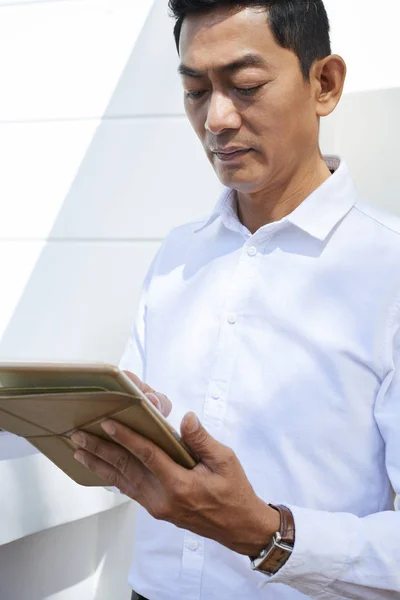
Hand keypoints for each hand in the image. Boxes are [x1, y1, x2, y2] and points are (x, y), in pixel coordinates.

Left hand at [71, 371, 279, 555]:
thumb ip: (202, 439)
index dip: (126, 438)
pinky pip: (130, 490)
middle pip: (126, 469)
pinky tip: (101, 469)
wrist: (238, 526)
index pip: (146, 456)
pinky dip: (113, 478)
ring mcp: (157, 506)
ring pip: (123, 481)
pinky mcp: (157, 509)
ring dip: (100, 464)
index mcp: (180, 484)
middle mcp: (162, 498)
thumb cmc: (234, 490)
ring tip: (79, 450)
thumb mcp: (225, 460)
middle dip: (101, 450)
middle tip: (79, 435)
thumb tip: (186, 417)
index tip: (107, 424)